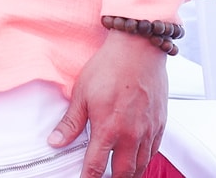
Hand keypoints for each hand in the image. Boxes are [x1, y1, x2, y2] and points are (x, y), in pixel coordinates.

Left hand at [48, 29, 166, 177]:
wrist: (138, 50)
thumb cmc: (109, 67)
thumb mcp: (81, 94)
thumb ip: (71, 122)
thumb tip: (55, 141)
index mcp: (108, 129)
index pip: (97, 165)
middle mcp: (131, 135)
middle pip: (124, 172)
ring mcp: (148, 131)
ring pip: (141, 165)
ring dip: (131, 174)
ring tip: (121, 176)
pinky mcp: (160, 124)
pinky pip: (154, 151)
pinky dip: (146, 160)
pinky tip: (139, 160)